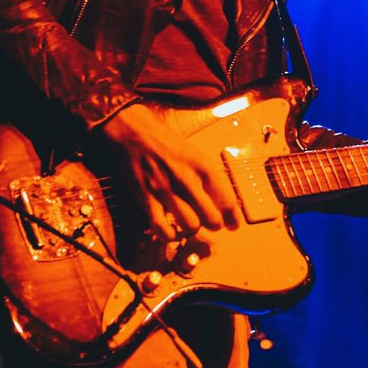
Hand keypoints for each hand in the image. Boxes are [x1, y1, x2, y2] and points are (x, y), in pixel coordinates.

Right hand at [100, 102, 240, 240]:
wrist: (134, 132)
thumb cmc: (165, 141)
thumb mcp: (195, 153)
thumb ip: (207, 176)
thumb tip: (220, 199)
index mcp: (203, 167)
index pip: (227, 201)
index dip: (233, 218)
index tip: (233, 224)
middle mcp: (188, 180)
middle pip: (212, 219)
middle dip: (215, 225)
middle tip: (212, 224)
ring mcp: (167, 191)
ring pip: (191, 226)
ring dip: (193, 228)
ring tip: (191, 223)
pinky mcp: (147, 199)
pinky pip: (162, 228)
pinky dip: (169, 235)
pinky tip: (171, 231)